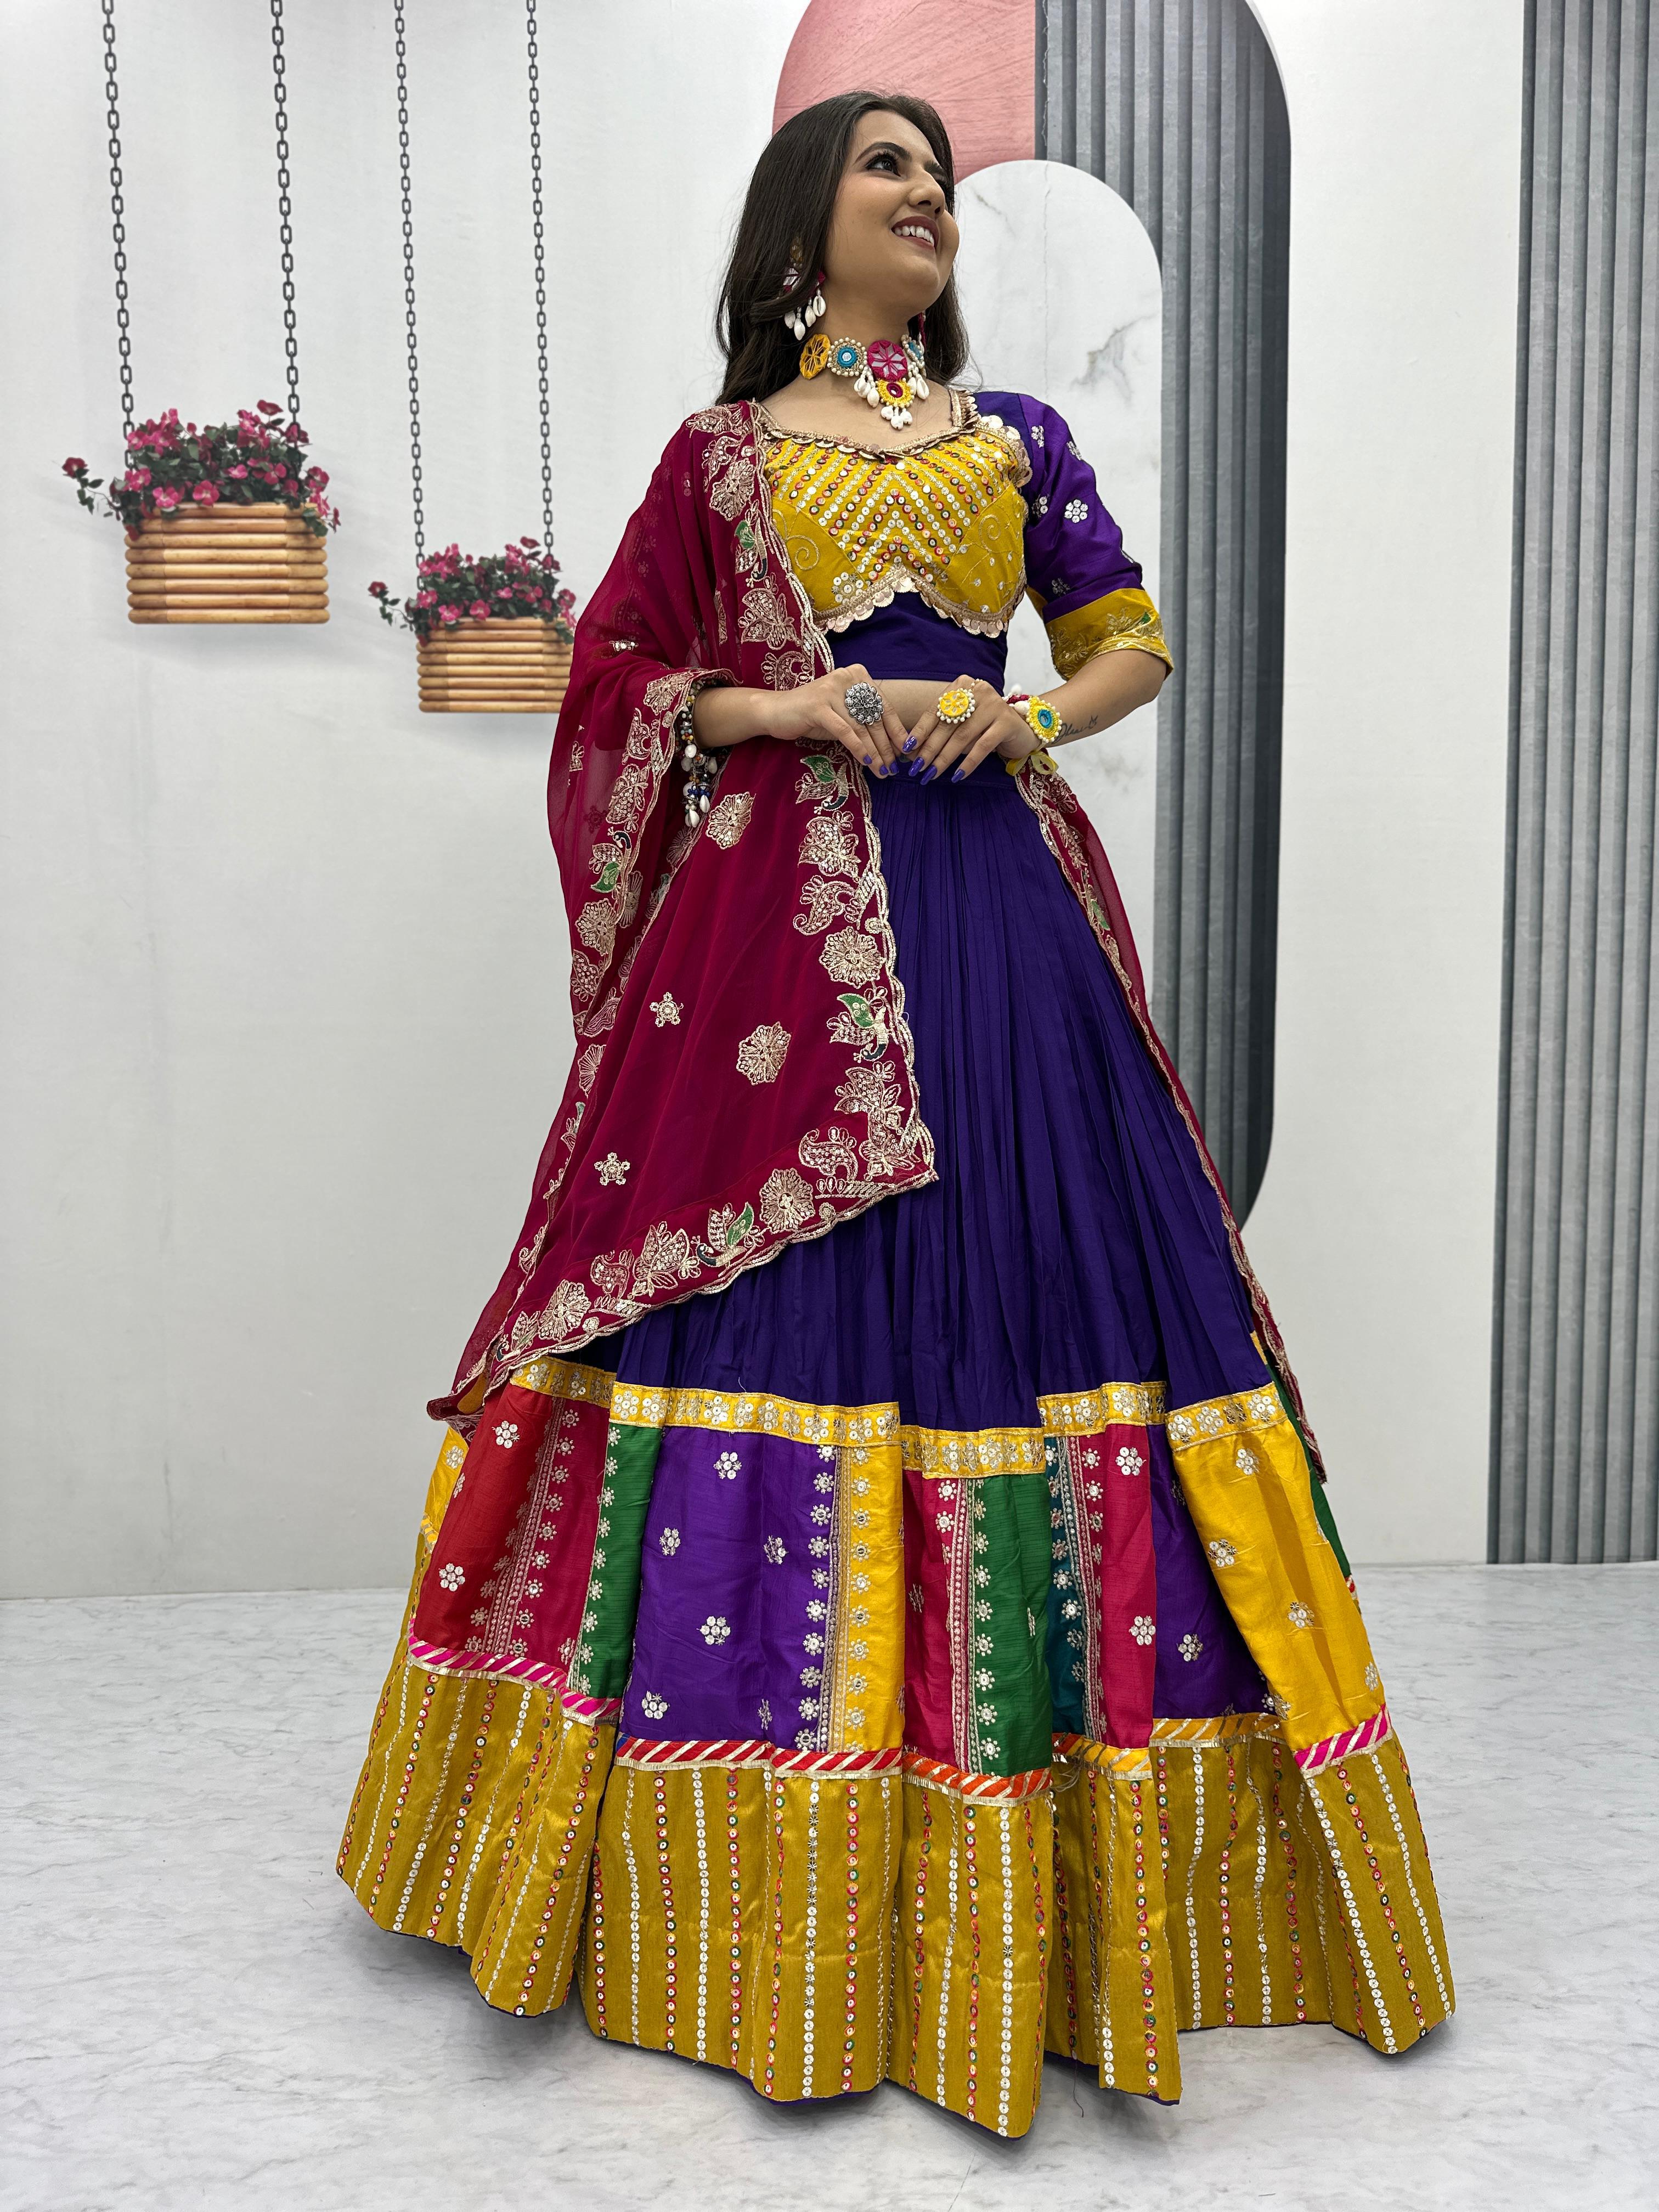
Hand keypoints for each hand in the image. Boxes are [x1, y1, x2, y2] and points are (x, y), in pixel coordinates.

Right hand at [762, 663, 910, 775]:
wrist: (776, 711)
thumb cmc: (813, 715)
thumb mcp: (843, 714)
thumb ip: (865, 722)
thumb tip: (893, 745)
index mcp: (857, 675)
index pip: (883, 705)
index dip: (896, 730)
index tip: (906, 750)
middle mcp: (847, 677)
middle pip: (873, 717)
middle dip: (886, 746)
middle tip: (894, 766)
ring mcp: (832, 689)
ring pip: (861, 726)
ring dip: (874, 752)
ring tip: (882, 770)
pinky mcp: (818, 705)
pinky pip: (845, 731)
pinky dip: (858, 748)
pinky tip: (867, 762)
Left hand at [904, 676, 1041, 782]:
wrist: (1024, 728)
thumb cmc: (986, 727)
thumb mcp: (962, 723)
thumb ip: (942, 731)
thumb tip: (912, 752)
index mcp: (962, 686)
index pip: (935, 710)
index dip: (920, 731)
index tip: (907, 749)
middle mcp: (978, 690)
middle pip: (947, 724)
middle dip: (929, 748)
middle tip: (916, 768)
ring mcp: (994, 705)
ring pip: (962, 736)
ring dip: (944, 758)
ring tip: (931, 774)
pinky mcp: (1006, 722)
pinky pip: (982, 746)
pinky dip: (968, 763)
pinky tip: (957, 776)